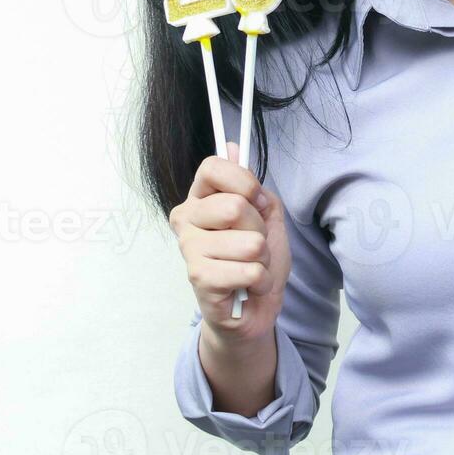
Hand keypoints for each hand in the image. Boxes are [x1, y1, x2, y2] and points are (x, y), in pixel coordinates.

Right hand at [168, 141, 291, 343]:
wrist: (254, 308)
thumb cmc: (256, 260)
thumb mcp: (266, 216)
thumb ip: (254, 187)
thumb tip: (232, 147)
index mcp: (200, 199)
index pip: (212, 167)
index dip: (243, 181)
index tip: (257, 200)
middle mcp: (187, 219)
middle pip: (236, 206)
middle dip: (259, 230)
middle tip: (253, 245)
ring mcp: (189, 249)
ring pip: (250, 243)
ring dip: (263, 259)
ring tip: (250, 266)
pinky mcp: (199, 278)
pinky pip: (250, 270)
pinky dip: (261, 281)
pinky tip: (248, 286)